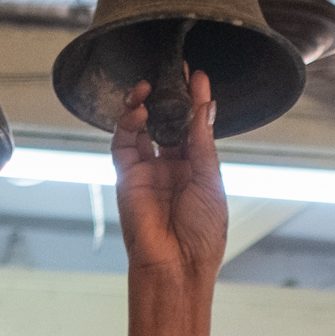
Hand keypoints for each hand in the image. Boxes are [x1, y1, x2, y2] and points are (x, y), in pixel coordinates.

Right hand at [113, 72, 228, 283]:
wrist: (176, 265)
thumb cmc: (201, 234)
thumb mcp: (210, 180)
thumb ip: (202, 142)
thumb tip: (205, 106)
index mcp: (198, 169)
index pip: (195, 126)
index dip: (195, 101)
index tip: (198, 76)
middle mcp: (172, 166)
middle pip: (168, 121)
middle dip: (170, 95)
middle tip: (173, 70)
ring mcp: (149, 169)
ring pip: (142, 126)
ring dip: (146, 103)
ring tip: (151, 84)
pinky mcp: (127, 175)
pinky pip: (124, 141)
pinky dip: (128, 122)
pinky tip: (139, 108)